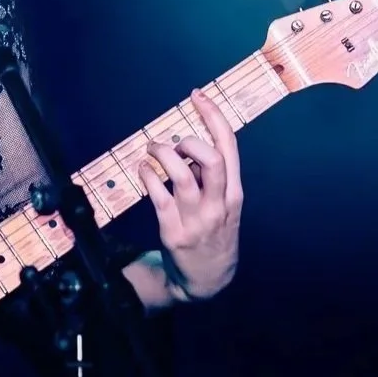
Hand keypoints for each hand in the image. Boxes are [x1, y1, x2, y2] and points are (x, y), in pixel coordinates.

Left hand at [134, 92, 243, 302]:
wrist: (208, 281)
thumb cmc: (214, 234)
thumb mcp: (224, 206)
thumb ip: (212, 177)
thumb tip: (190, 146)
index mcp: (234, 193)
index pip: (229, 146)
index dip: (213, 116)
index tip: (198, 96)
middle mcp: (218, 204)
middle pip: (211, 159)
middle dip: (190, 141)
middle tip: (176, 143)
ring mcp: (196, 219)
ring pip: (181, 175)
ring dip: (163, 154)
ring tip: (153, 150)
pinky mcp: (173, 231)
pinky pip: (158, 195)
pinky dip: (148, 175)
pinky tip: (143, 169)